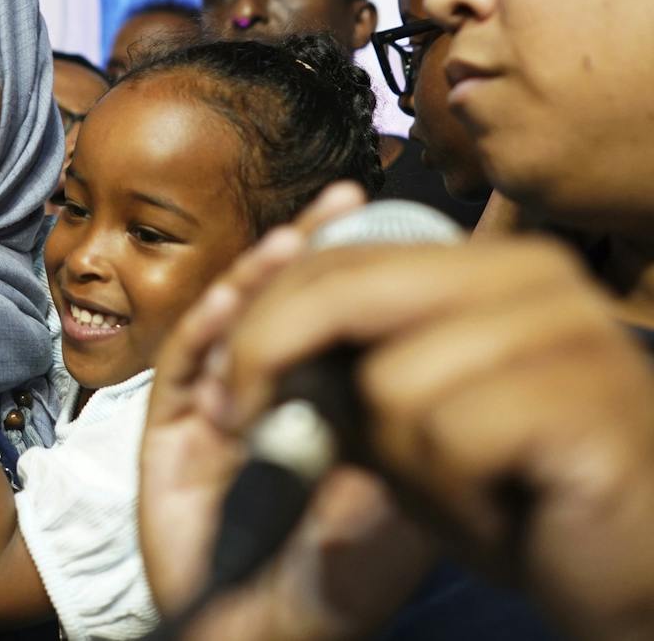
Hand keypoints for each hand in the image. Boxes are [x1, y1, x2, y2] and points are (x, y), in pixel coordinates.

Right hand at [140, 183, 432, 639]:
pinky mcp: (170, 430)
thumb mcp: (399, 501)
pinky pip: (184, 365)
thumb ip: (401, 429)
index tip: (376, 219)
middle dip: (309, 253)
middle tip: (342, 207)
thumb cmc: (337, 584)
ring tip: (292, 242)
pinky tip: (233, 300)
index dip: (352, 268)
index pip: (334, 318)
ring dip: (258, 278)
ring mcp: (218, 410)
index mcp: (325, 410)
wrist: (262, 634)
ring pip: (231, 322)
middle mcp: (271, 399)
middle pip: (281, 306)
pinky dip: (207, 328)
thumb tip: (421, 340)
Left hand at [218, 236, 653, 640]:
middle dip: (275, 358)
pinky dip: (450, 494)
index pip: (341, 257)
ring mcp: (570, 332)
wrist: (628, 584)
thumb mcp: (401, 420)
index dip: (263, 316)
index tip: (228, 384)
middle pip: (346, 291)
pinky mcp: (590, 404)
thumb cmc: (506, 498)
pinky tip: (500, 514)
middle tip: (249, 426)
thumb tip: (236, 345)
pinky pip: (451, 437)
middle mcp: (535, 276)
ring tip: (454, 488)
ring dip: (397, 459)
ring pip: (392, 379)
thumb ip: (338, 369)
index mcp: (490, 265)